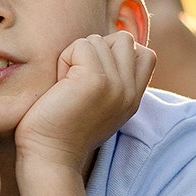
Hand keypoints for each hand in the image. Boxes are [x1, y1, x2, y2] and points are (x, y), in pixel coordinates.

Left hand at [14, 32, 155, 172]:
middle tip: (76, 78)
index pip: (145, 54)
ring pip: (99, 40)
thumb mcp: (99, 104)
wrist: (50, 156)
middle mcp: (130, 92)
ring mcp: (117, 86)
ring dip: (75, 55)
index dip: (117, 53)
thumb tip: (107, 44)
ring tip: (66, 85)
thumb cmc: (61, 128)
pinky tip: (60, 85)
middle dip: (96, 50)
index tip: (92, 74)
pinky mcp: (97, 81)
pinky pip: (81, 46)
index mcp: (133, 99)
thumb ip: (112, 80)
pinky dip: (65, 59)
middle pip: (124, 39)